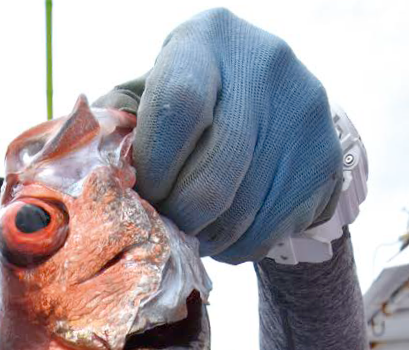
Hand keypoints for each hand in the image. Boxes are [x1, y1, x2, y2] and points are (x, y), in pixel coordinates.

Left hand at [96, 9, 341, 262]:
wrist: (275, 113)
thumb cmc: (189, 109)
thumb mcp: (150, 96)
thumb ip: (117, 129)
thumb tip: (85, 177)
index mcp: (208, 41)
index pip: (179, 107)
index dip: (155, 166)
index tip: (142, 191)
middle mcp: (265, 66)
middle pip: (211, 178)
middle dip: (176, 215)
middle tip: (161, 222)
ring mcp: (303, 115)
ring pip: (237, 216)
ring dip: (201, 238)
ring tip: (189, 227)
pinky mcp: (323, 163)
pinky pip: (263, 234)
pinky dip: (231, 248)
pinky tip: (221, 230)